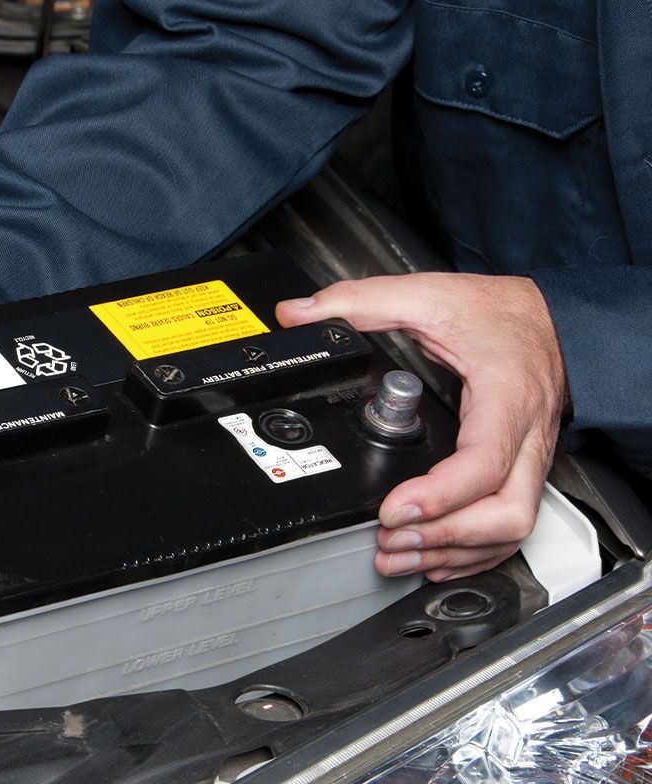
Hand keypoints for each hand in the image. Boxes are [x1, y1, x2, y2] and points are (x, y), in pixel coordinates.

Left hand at [276, 273, 567, 580]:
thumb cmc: (500, 311)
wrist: (551, 315)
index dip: (439, 496)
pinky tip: (434, 556)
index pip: (484, 463)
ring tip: (397, 554)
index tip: (392, 509)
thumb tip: (298, 315)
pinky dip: (473, 550)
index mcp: (506, 397)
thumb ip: (360, 302)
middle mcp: (527, 436)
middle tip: (389, 539)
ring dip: (454, 552)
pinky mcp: (525, 470)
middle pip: (507, 513)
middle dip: (445, 538)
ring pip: (512, 528)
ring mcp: (531, 458)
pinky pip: (511, 525)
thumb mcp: (428, 295)